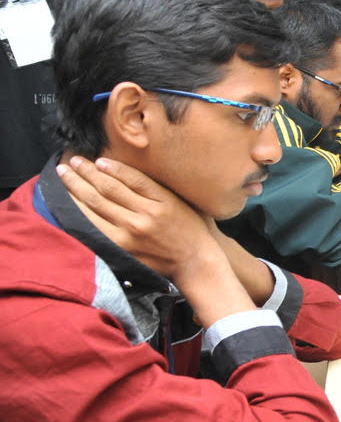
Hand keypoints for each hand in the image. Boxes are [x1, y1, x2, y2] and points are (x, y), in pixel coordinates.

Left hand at [56, 157, 253, 322]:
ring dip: (76, 189)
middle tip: (70, 161)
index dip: (111, 167)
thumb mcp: (182, 202)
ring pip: (96, 206)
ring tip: (64, 176)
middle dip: (86, 173)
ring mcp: (130, 234)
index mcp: (163, 201)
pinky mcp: (121, 249)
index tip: (97, 160)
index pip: (131, 178)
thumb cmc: (192, 229)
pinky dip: (80, 214)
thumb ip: (158, 187)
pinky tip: (69, 204)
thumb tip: (127, 170)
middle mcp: (145, 216)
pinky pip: (94, 228)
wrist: (195, 262)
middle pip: (108, 189)